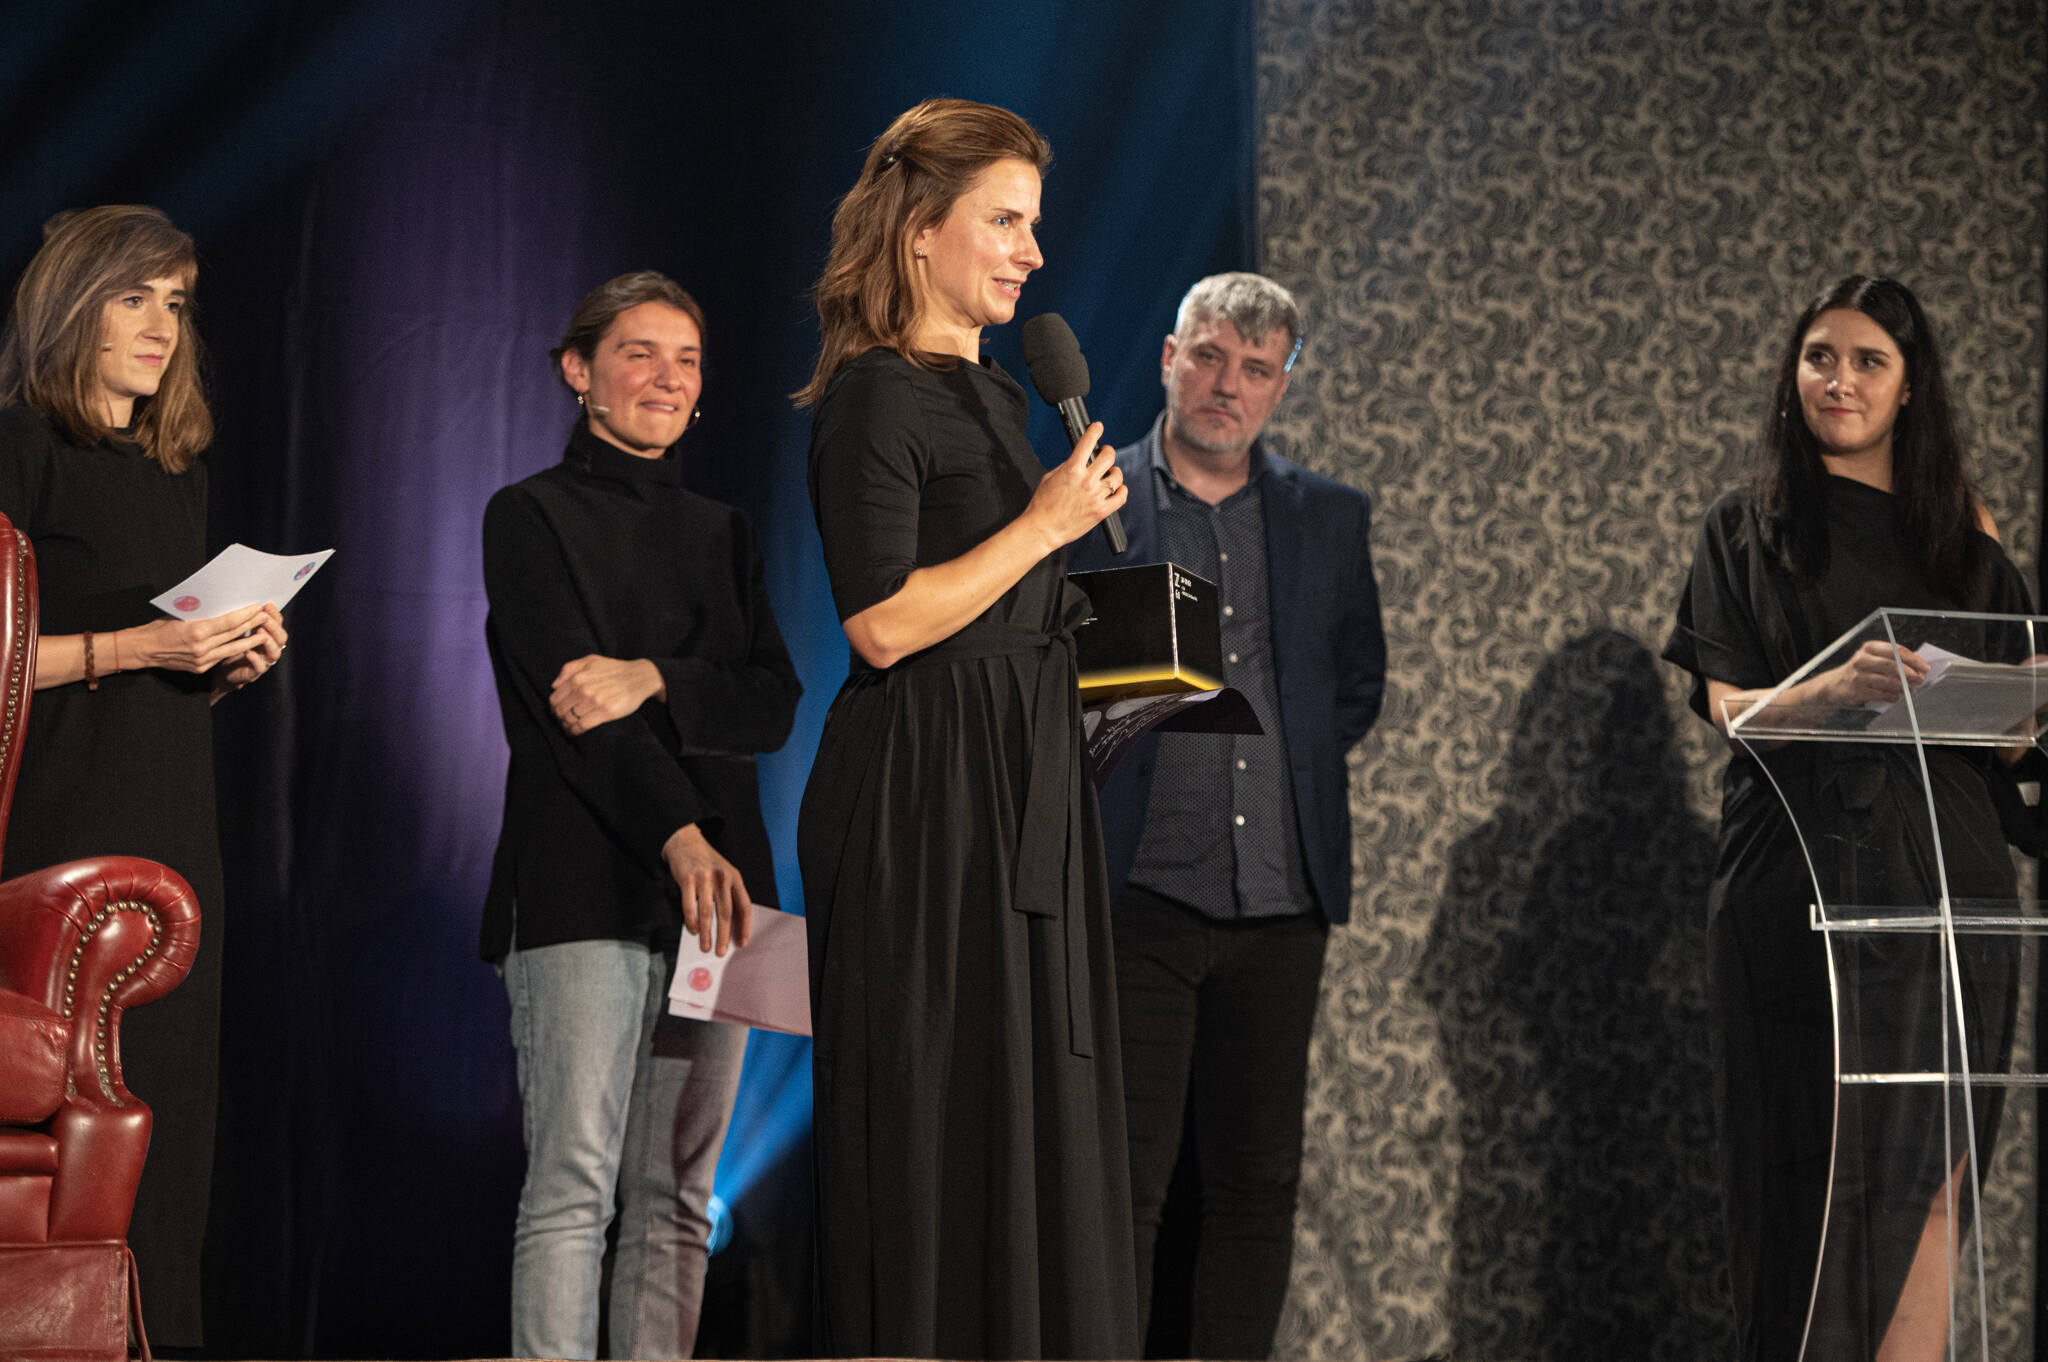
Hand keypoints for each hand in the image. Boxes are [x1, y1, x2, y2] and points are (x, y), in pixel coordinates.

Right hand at [127, 603, 271, 673]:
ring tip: (263, 633)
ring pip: (232, 649)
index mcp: (197, 630)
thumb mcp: (182, 615)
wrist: (144, 649)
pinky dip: (234, 649)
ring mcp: (202, 660)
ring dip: (249, 641)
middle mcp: (202, 647)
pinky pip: (221, 657)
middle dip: (251, 624)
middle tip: (264, 616)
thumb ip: (203, 614)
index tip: (256, 607)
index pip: (228, 622)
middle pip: (233, 634)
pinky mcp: (201, 668)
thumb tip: (224, 607)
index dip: (245, 614)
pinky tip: (244, 644)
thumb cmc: (160, 627)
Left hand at [211, 605, 287, 692]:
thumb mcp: (238, 631)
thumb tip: (241, 601)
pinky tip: (248, 651)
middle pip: (281, 638)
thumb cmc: (231, 647)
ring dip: (268, 641)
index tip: (267, 605)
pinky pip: (260, 666)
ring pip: (275, 652)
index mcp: (269, 637)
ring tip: (259, 631)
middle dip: (273, 626)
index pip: (279, 624)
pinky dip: (255, 658)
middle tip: (263, 617)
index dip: (275, 615)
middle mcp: (270, 649)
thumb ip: (244, 620)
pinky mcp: (254, 673)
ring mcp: (264, 661)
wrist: (223, 671)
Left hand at [552, 655, 661, 735]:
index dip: (554, 708)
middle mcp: (584, 689)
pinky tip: (577, 731)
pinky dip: (576, 731)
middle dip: (560, 718)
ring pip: (570, 720)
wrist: (639, 677)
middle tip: (564, 721)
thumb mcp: (590, 660)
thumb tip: (554, 685)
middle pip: (560, 711)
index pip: (555, 699)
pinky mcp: (606, 712)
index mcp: (577, 677)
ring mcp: (595, 701)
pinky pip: (582, 726)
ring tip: (569, 727)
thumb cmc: (614, 669)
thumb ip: (569, 669)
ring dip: (567, 726)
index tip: (558, 711)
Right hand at [663, 824, 751, 955]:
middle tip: (721, 952)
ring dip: (706, 933)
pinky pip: (690, 906)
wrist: (686, 842)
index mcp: (735, 878)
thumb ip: (729, 894)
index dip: (744, 927)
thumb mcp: (725, 873)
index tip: (742, 943)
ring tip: (706, 947)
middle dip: (724, 936)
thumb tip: (730, 925)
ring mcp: (705, 878)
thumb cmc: (707, 863)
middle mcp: (722, 878)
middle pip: (726, 913)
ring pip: (707, 913)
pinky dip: (691, 922)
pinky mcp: (687, 880)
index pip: (744, 906)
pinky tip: (693, 931)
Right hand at [1023, 420, 1125, 549]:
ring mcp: (1095, 497)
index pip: (1087, 442)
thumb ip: (1067, 467)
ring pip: (1117, 477)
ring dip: (1114, 472)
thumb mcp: (1050, 478)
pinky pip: (1121, 497)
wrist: (1042, 529)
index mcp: (1071, 470)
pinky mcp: (1100, 511)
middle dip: (1108, 452)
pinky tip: (1117, 489)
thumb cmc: (1042, 505)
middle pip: (1108, 457)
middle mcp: (1086, 481)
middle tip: (1105, 453)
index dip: (1095, 430)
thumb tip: (1079, 460)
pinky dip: (1122, 490)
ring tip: (1110, 474)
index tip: (1097, 427)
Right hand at [1821, 640, 1929, 706]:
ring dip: (1902, 686)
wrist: (1833, 685)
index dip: (1913, 659)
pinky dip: (1890, 696)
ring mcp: (1857, 676)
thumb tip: (1918, 667)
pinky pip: (1879, 694)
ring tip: (1909, 689)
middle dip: (1909, 673)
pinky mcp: (1856, 690)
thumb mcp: (1872, 660)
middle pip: (1891, 665)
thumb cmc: (1859, 671)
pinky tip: (1895, 697)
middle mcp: (1862, 660)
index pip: (1895, 650)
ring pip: (1886, 681)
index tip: (1925, 667)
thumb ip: (1892, 660)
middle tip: (1920, 679)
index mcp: (1869, 648)